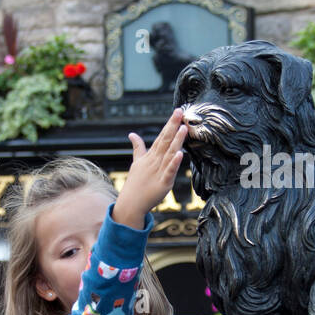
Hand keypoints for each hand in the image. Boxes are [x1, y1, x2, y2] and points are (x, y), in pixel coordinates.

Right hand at [112, 109, 187, 229]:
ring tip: (183, 128)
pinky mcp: (163, 183)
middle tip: (180, 112)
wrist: (131, 203)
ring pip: (169, 153)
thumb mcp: (137, 162)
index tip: (177, 111)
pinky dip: (174, 163)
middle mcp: (155, 160)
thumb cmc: (135, 182)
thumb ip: (138, 148)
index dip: (170, 124)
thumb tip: (132, 134)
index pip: (162, 136)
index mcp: (151, 155)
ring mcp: (159, 171)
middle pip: (165, 140)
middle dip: (173, 126)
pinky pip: (169, 171)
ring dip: (176, 141)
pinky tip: (180, 154)